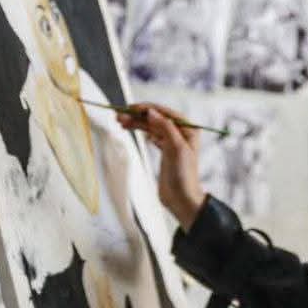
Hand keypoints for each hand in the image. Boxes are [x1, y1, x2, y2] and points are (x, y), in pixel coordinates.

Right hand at [117, 102, 206, 230]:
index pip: (164, 113)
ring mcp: (172, 142)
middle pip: (156, 119)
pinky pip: (152, 136)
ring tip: (121, 123)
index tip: (130, 108)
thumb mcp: (176, 148)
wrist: (182, 199)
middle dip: (138, 116)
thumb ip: (165, 128)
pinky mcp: (165, 152)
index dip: (147, 109)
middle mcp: (181, 133)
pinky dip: (142, 132)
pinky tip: (133, 130)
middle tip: (119, 116)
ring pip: (152, 127)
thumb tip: (151, 112)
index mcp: (188, 129)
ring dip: (137, 124)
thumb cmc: (183, 175)